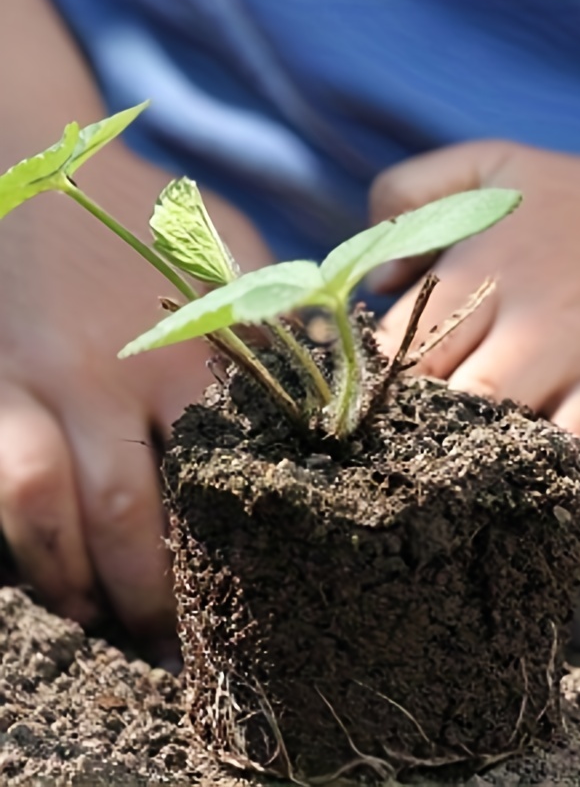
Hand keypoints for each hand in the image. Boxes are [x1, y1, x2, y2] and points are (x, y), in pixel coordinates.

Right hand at [0, 152, 271, 661]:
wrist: (33, 160)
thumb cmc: (148, 214)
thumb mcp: (231, 255)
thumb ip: (273, 324)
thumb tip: (328, 389)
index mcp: (189, 348)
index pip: (221, 472)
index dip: (237, 546)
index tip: (258, 593)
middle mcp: (109, 374)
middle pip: (131, 514)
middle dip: (152, 593)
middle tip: (179, 641)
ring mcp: (33, 380)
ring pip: (46, 511)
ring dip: (74, 582)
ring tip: (103, 626)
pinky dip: (17, 540)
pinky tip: (45, 576)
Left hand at [371, 141, 579, 594]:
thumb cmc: (578, 198)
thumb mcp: (489, 165)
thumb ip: (407, 193)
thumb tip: (371, 283)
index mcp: (499, 276)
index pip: (412, 354)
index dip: (377, 400)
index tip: (352, 439)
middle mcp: (559, 328)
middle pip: (478, 405)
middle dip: (436, 451)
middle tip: (400, 495)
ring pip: (575, 450)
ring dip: (537, 494)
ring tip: (496, 537)